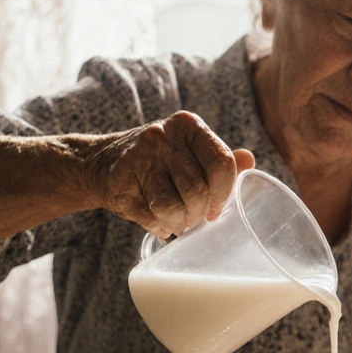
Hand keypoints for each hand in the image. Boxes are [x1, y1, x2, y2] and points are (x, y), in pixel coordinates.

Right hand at [86, 111, 254, 236]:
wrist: (102, 163)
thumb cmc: (158, 161)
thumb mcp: (189, 151)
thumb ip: (219, 158)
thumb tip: (249, 160)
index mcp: (188, 125)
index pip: (221, 163)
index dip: (224, 193)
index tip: (216, 208)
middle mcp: (162, 136)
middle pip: (198, 190)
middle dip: (199, 213)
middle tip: (194, 217)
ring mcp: (138, 158)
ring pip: (173, 206)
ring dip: (180, 223)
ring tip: (178, 222)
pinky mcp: (120, 183)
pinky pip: (150, 217)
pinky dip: (160, 226)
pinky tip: (159, 221)